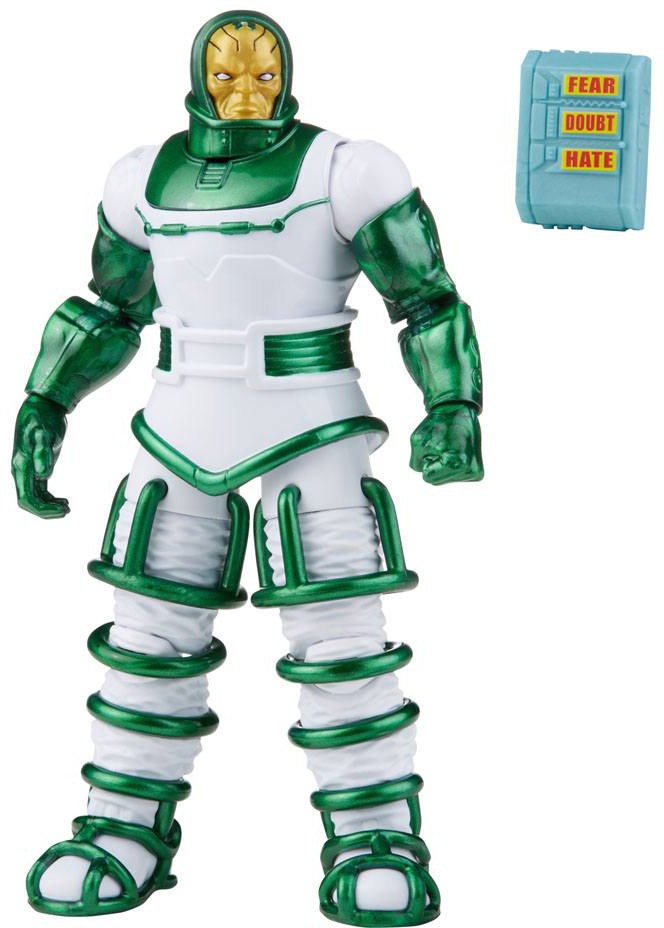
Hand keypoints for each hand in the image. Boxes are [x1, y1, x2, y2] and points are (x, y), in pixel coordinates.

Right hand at [12, 395, 69, 517]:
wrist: (42, 406)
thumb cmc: (42, 418)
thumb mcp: (44, 433)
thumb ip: (43, 454)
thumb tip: (44, 475)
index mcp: (21, 466)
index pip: (26, 498)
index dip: (42, 509)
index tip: (62, 510)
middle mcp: (21, 470)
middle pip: (29, 501)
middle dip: (46, 511)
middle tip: (67, 510)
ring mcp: (28, 469)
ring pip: (34, 498)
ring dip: (49, 506)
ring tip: (67, 507)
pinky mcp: (36, 466)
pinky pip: (39, 490)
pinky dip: (50, 498)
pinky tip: (63, 500)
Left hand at [409, 402, 483, 485]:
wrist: (459, 410)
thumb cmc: (437, 424)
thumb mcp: (417, 442)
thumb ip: (416, 464)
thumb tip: (428, 474)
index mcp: (455, 463)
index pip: (427, 477)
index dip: (426, 460)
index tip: (437, 446)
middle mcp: (469, 470)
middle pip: (436, 481)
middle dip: (434, 465)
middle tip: (444, 446)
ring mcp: (475, 472)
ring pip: (445, 479)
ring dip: (442, 465)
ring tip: (450, 448)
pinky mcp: (478, 472)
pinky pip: (454, 477)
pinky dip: (451, 466)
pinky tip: (456, 453)